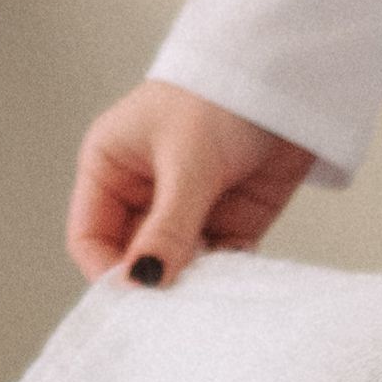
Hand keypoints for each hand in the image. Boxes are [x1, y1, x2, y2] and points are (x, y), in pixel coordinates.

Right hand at [67, 79, 317, 290]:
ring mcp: (187, 209)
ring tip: (208, 291)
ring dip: (191, 284)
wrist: (292, 75)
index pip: (90, 236)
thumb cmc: (220, 96)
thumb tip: (143, 283)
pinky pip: (218, 264)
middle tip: (174, 306)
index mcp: (111, 167)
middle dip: (152, 282)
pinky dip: (224, 277)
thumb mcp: (187, 162)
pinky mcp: (231, 220)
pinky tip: (234, 278)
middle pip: (133, 258)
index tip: (135, 296)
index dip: (107, 269)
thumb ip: (166, 228)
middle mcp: (143, 193)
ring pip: (176, 267)